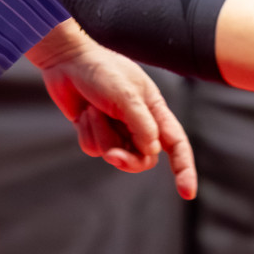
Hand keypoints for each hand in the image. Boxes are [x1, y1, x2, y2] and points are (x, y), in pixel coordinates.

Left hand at [28, 25, 197, 198]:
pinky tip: (83, 113)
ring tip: (92, 110)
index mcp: (154, 109)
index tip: (188, 192)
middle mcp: (138, 122)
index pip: (176, 144)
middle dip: (128, 159)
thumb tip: (153, 152)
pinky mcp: (95, 131)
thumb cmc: (101, 70)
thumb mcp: (126, 95)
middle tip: (113, 155)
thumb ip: (142, 125)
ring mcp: (116, 128)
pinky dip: (87, 133)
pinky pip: (94, 148)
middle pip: (144, 158)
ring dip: (102, 134)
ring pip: (115, 154)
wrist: (65, 60)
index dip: (185, 169)